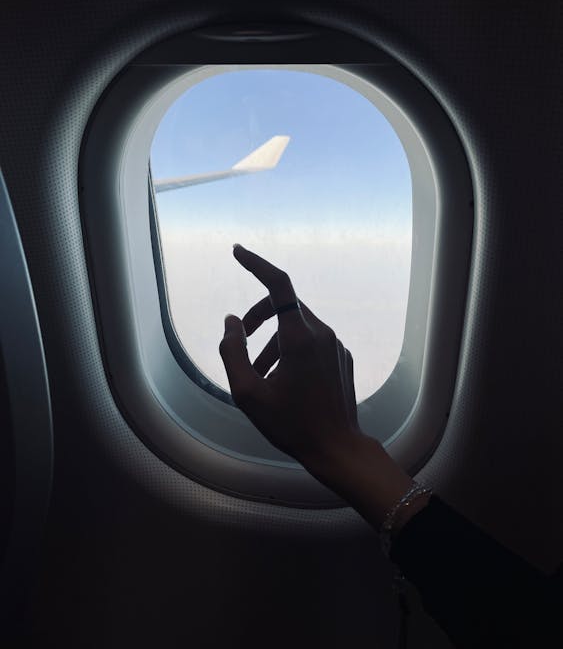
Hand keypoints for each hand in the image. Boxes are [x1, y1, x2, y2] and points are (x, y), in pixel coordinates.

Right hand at [219, 244, 361, 467]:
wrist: (337, 448)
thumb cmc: (291, 424)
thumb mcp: (248, 393)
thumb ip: (232, 351)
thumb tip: (231, 321)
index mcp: (299, 338)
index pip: (278, 284)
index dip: (256, 264)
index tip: (238, 252)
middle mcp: (322, 333)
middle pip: (284, 306)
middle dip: (257, 316)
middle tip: (239, 340)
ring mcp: (336, 345)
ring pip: (297, 325)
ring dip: (272, 339)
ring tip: (258, 373)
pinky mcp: (342, 357)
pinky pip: (312, 340)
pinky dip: (291, 349)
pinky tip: (282, 380)